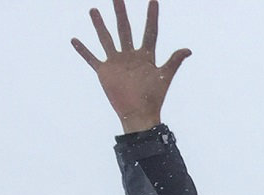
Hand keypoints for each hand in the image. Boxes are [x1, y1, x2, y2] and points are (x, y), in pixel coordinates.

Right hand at [71, 0, 190, 133]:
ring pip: (106, 39)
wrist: (138, 114)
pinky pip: (91, 59)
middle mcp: (130, 55)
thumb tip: (188, 50)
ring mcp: (116, 62)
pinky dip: (83, 50)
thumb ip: (174, 62)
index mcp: (146, 55)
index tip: (153, 0)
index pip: (150, 31)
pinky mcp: (105, 72)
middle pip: (125, 29)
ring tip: (94, 10)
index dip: (152, 16)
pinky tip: (74, 40)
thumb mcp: (164, 77)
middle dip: (121, 13)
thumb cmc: (153, 98)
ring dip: (100, 25)